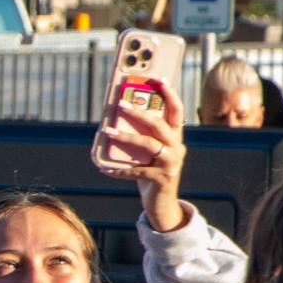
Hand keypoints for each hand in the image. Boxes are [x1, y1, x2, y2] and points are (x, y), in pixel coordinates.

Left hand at [96, 77, 187, 230]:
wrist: (162, 203)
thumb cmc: (151, 172)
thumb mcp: (148, 153)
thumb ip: (141, 137)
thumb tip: (114, 122)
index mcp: (175, 137)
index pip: (176, 110)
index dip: (169, 94)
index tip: (158, 79)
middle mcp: (177, 148)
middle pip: (160, 124)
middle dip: (139, 112)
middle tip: (120, 103)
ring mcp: (171, 164)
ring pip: (149, 145)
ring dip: (126, 137)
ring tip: (108, 132)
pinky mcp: (162, 179)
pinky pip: (137, 171)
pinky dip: (119, 170)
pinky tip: (104, 168)